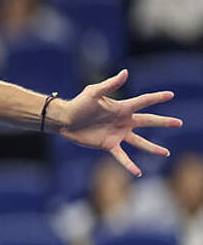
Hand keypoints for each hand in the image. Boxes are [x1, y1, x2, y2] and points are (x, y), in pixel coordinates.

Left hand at [59, 69, 182, 176]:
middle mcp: (123, 121)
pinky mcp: (109, 145)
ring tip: (165, 153)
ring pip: (140, 142)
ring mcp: (118, 134)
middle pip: (147, 121)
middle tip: (179, 122)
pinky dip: (129, 164)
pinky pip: (122, 156)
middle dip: (163, 122)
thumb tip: (125, 72)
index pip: (143, 102)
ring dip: (153, 148)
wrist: (65, 119)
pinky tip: (138, 172)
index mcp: (121, 107)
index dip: (156, 98)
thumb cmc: (79, 103)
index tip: (170, 94)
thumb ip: (111, 84)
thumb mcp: (94, 92)